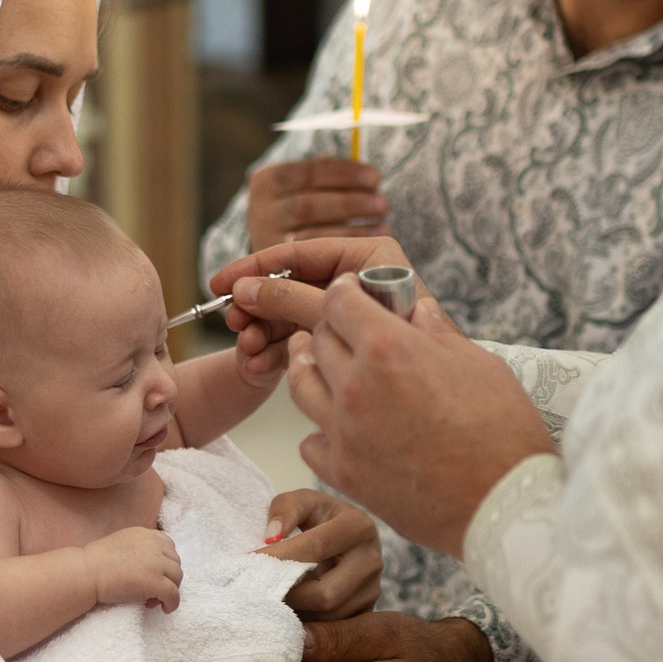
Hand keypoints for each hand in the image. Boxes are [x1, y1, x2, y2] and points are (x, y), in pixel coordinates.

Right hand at [85, 527, 181, 610]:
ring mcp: (156, 562)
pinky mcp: (155, 581)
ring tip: (153, 600)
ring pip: (177, 578)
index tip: (156, 575)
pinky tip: (164, 608)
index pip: (169, 546)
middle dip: (168, 577)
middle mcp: (153, 545)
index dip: (165, 563)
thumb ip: (139, 548)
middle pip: (175, 563)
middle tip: (153, 591)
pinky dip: (172, 603)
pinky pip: (173, 594)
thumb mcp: (122, 543)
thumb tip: (151, 565)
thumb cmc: (96, 562)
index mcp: (145, 534)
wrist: (86, 573)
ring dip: (170, 590)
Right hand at [211, 236, 421, 374]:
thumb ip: (291, 296)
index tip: (221, 282)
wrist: (441, 409)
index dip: (256, 266)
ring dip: (263, 330)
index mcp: (367, 255)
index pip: (300, 252)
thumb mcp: (334, 312)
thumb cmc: (401, 344)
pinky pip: (301, 336)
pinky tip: (258, 364)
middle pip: (291, 284)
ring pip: (291, 314)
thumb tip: (245, 288)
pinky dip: (277, 349)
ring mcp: (349, 312)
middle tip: (233, 323)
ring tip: (248, 349)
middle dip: (259, 306)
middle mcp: (356, 279)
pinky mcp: (342, 341)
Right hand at [247, 158, 390, 250]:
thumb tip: (365, 172)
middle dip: (350, 203)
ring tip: (383, 219)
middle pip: (309, 206)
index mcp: (267, 180)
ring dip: (354, 227)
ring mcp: (267, 241)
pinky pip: (318, 258)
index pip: (307, 172)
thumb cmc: (298, 206)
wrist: (268, 245)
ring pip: (313, 234)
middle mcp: (260, 211)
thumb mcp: (304, 185)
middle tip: (383, 202)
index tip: (376, 176)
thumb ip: (327, 174)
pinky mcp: (279, 268)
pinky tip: (373, 238)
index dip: (345, 173)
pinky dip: (349, 245)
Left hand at [261, 490, 381, 618]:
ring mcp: (372, 590)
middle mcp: (372, 560)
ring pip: (328, 618)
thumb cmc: (319, 518)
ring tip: (269, 605)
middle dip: (288, 597)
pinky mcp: (367, 612)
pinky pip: (332, 630)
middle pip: (325, 594)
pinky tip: (287, 616)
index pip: (314, 547)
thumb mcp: (303, 502)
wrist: (346, 539)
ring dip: (295, 616)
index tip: (246, 565)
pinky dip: (306, 626)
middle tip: (257, 595)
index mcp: (359, 527)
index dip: (278, 558)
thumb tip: (271, 536)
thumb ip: (285, 509)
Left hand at [285, 280, 551, 559]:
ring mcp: (344, 432)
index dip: (345, 292)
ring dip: (311, 368)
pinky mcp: (343, 473)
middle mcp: (356, 385)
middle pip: (318, 339)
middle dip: (331, 328)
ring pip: (301, 385)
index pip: (340, 301)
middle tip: (343, 330)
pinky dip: (320, 429)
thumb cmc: (503, 432)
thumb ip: (439, 334)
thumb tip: (418, 311)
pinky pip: (310, 440)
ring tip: (319, 363)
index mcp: (388, 348)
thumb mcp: (480, 364)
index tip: (351, 293)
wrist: (502, 505)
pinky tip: (338, 426)